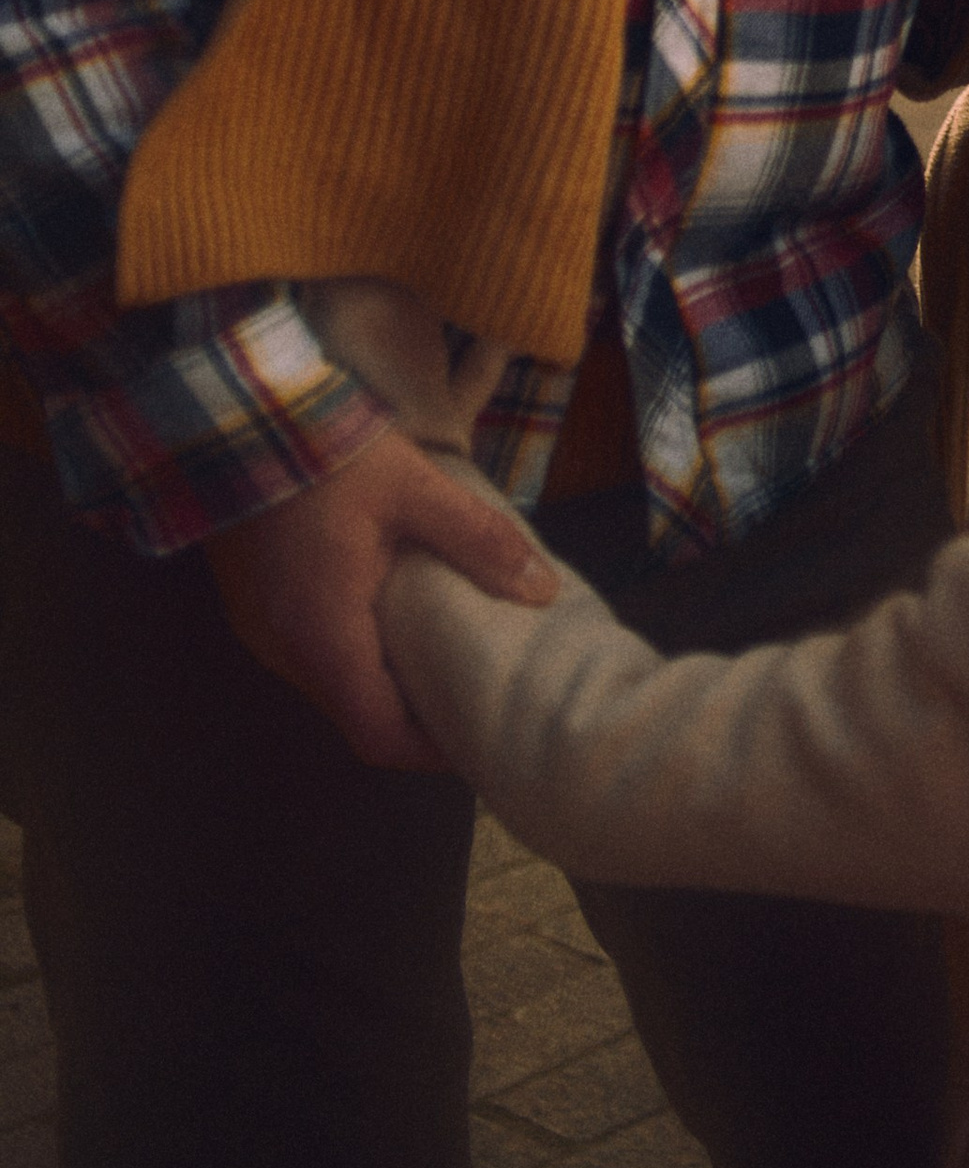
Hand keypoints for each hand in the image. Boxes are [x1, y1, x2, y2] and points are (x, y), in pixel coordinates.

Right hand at [206, 424, 555, 772]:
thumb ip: (478, 540)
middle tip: (473, 683)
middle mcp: (284, 651)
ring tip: (443, 643)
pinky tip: (390, 607)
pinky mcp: (251, 602)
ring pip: (332, 678)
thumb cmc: (322, 456)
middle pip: (356, 711)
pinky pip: (309, 646)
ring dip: (384, 673)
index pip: (379, 736)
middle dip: (416, 710)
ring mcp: (259, 629)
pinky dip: (354, 644)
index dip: (431, 749)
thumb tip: (542, 590)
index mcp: (324, 639)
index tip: (478, 734)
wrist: (227, 418)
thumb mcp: (414, 489)